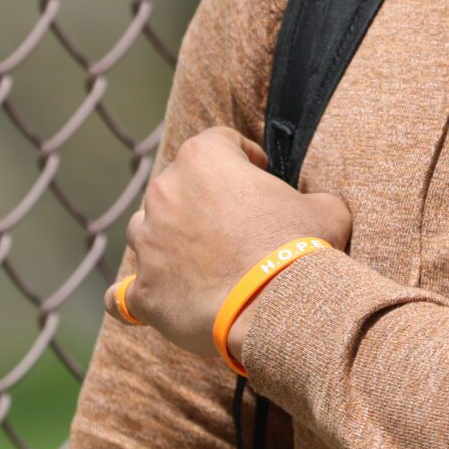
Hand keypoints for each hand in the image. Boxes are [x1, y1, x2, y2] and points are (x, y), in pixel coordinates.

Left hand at [118, 126, 352, 363]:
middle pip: (176, 186)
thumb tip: (316, 208)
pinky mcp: (144, 291)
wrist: (278, 306)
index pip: (218, 142)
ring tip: (199, 265)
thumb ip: (312, 200)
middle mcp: (166, 192)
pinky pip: (122, 295)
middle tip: (235, 228)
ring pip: (146, 232)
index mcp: (204, 159)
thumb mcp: (326, 209)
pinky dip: (136, 296)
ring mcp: (149, 243)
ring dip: (166, 242)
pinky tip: (152, 300)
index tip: (259, 176)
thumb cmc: (301, 247)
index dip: (241, 156)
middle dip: (201, 202)